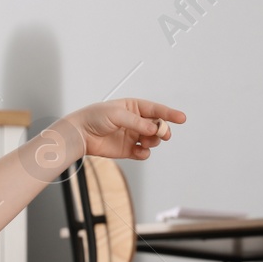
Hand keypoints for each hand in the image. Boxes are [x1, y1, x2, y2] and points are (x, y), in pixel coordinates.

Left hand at [68, 98, 184, 160]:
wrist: (80, 134)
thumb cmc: (95, 118)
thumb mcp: (117, 115)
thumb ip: (137, 122)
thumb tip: (153, 128)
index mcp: (133, 107)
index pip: (156, 109)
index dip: (169, 114)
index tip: (182, 118)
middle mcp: (135, 121)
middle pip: (157, 126)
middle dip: (162, 130)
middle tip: (162, 134)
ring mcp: (133, 135)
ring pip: (152, 140)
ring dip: (152, 142)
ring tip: (144, 142)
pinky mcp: (128, 149)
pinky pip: (143, 153)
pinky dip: (144, 153)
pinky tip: (138, 152)